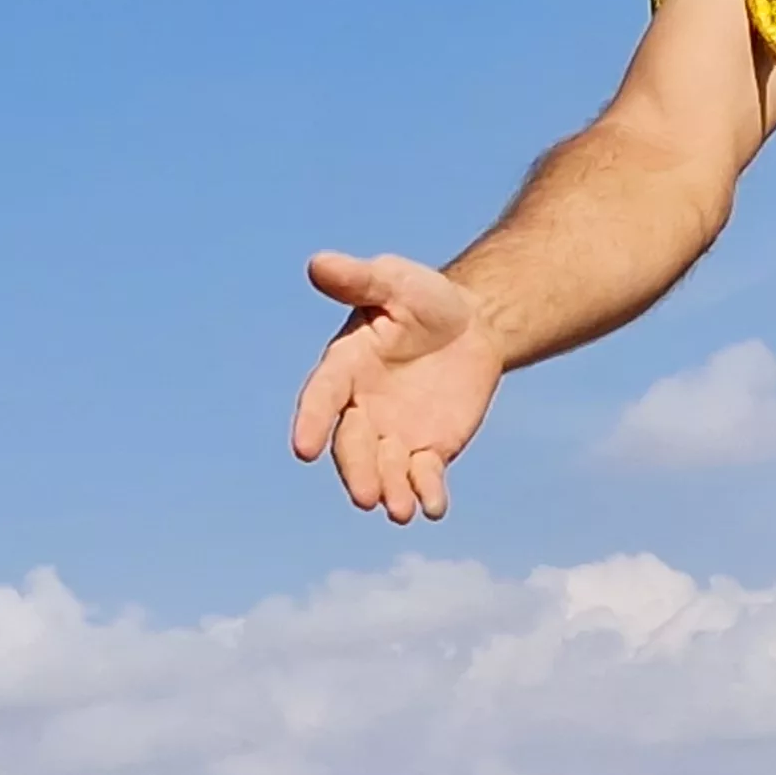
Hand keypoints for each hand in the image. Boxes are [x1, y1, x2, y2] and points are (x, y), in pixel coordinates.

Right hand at [288, 252, 503, 524]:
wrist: (472, 325)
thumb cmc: (423, 299)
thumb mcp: (394, 281)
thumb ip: (358, 279)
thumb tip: (318, 263)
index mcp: (344, 368)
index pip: (322, 398)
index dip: (312, 422)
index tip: (304, 449)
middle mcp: (362, 408)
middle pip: (352, 446)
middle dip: (357, 471)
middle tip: (364, 497)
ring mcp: (394, 434)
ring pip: (385, 470)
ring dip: (390, 491)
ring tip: (401, 511)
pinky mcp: (429, 450)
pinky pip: (424, 477)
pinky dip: (428, 493)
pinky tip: (434, 508)